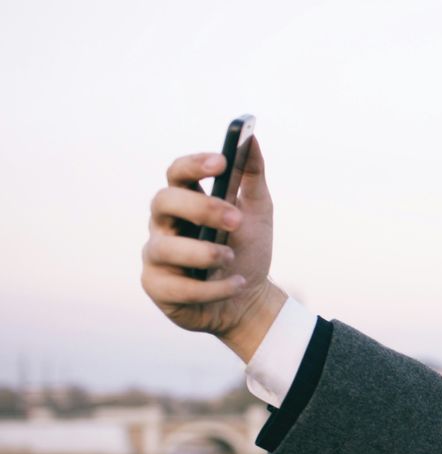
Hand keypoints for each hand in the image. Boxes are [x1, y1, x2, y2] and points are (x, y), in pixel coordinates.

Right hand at [141, 137, 285, 361]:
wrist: (248, 300)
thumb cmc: (246, 250)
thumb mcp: (257, 212)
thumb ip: (253, 176)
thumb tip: (253, 138)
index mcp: (185, 200)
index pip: (177, 173)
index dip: (194, 164)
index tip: (221, 161)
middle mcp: (164, 225)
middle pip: (164, 201)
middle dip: (200, 208)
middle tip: (235, 220)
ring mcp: (157, 256)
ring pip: (165, 247)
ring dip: (203, 252)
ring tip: (231, 257)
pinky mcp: (159, 288)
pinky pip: (179, 287)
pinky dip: (212, 286)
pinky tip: (236, 283)